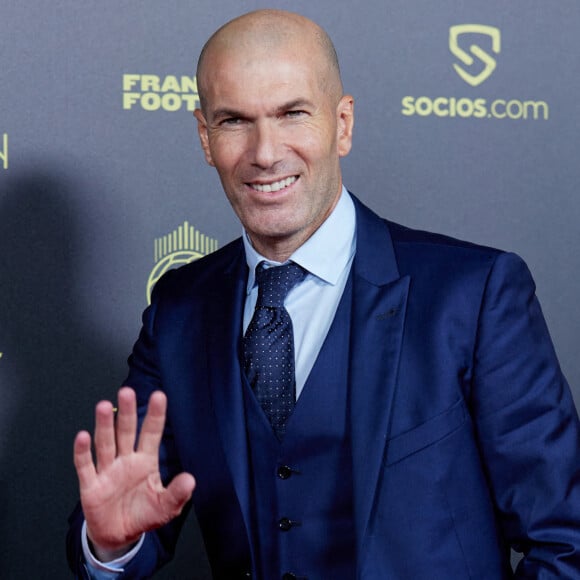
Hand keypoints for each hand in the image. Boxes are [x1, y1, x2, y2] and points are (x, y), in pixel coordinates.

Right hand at [73, 387, 194, 560]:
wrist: (118, 536)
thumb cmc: (143, 515)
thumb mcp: (165, 506)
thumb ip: (177, 493)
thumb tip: (191, 480)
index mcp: (146, 461)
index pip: (151, 433)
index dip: (155, 415)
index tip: (159, 396)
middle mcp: (126, 460)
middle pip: (126, 431)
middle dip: (127, 412)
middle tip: (127, 392)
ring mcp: (108, 470)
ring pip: (106, 443)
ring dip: (105, 425)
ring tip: (104, 406)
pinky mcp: (91, 485)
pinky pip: (86, 466)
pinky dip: (83, 452)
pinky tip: (83, 437)